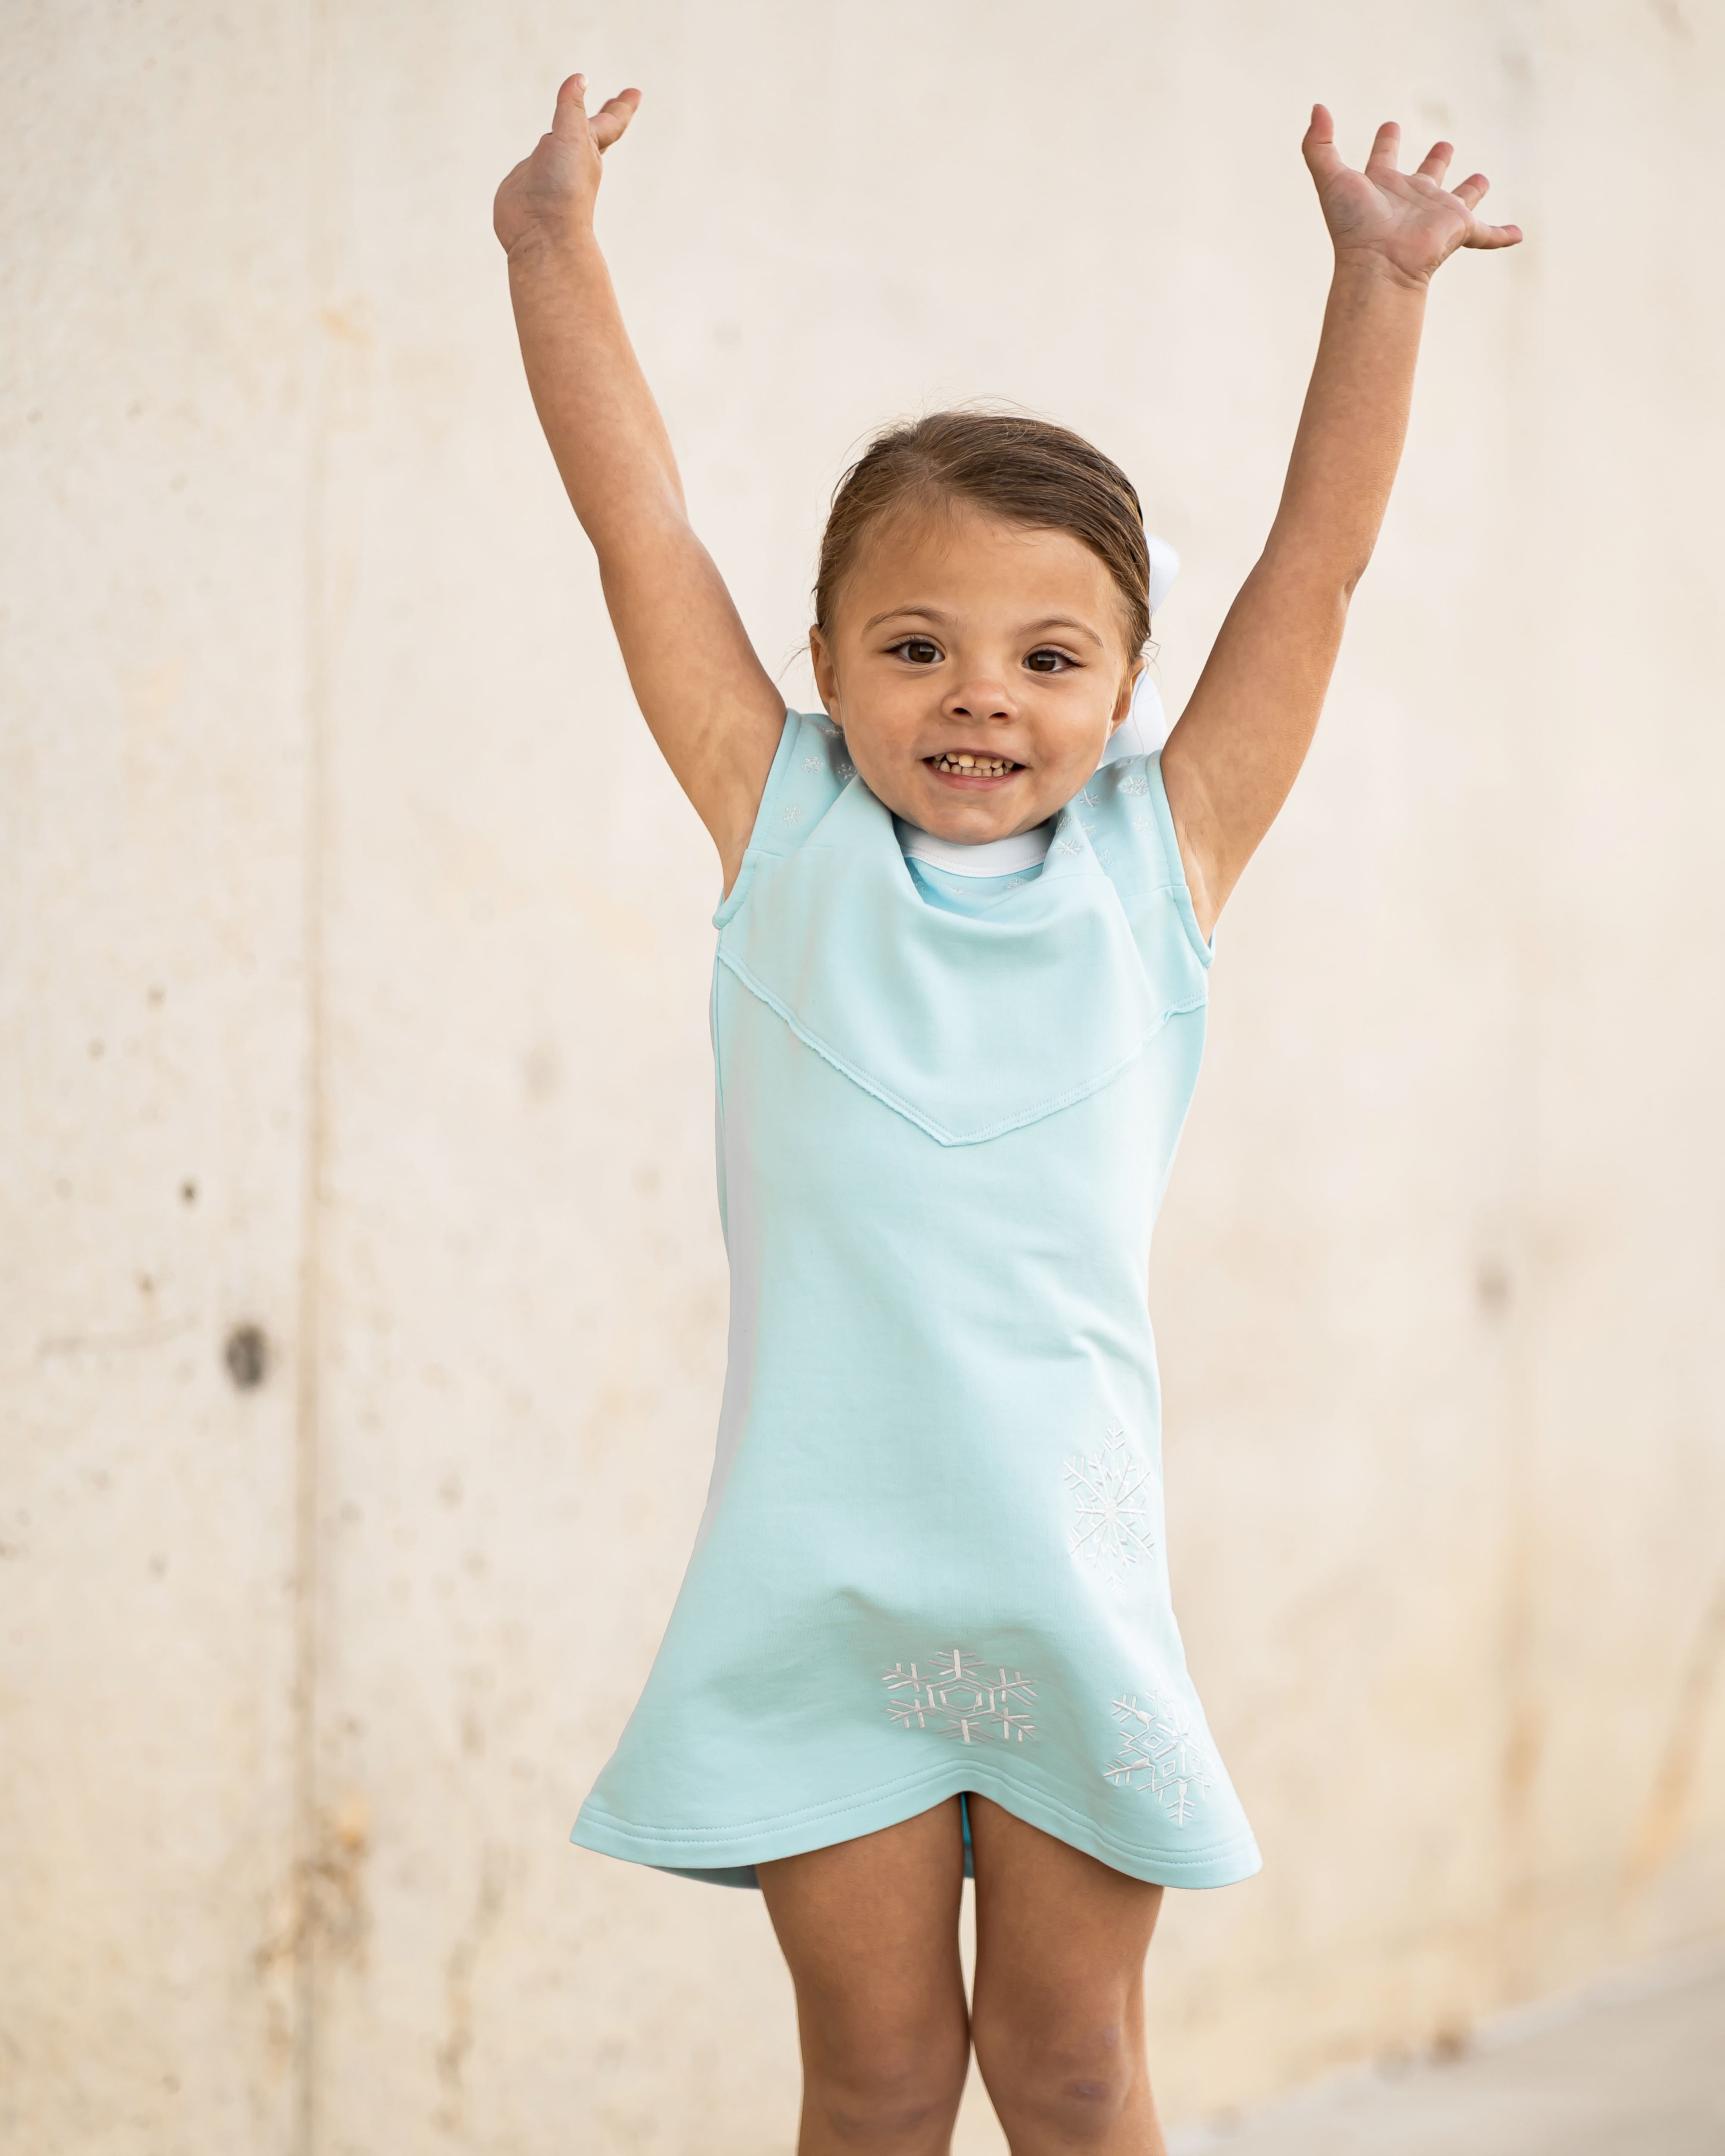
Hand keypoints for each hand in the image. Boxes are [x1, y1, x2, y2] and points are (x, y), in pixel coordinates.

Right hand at [494, 73, 640, 255]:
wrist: (540, 233)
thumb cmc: (563, 189)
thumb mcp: (571, 138)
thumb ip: (571, 108)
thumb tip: (579, 79)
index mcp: (589, 150)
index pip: (610, 122)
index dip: (622, 106)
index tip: (635, 93)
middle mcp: (571, 159)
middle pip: (590, 131)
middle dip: (604, 115)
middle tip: (617, 102)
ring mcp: (548, 172)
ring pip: (560, 146)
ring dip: (566, 134)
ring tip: (567, 125)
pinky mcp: (525, 183)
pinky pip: (533, 163)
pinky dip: (537, 155)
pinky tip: (537, 156)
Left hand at [1302, 104, 1520, 284]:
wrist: (1378, 264)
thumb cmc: (1354, 225)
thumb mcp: (1330, 179)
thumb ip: (1317, 145)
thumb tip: (1317, 108)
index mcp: (1383, 186)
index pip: (1385, 157)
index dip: (1387, 142)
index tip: (1391, 126)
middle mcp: (1412, 198)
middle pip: (1427, 175)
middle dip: (1436, 161)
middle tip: (1444, 147)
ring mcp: (1437, 214)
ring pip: (1460, 198)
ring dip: (1472, 190)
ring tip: (1482, 179)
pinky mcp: (1459, 228)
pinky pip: (1487, 233)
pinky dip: (1502, 235)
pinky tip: (1518, 235)